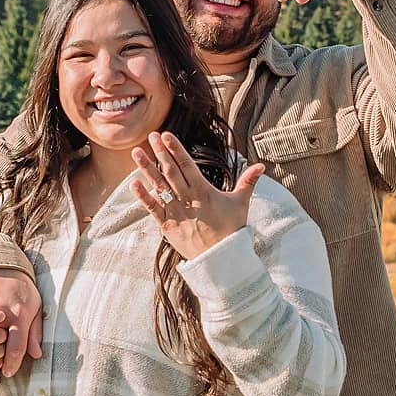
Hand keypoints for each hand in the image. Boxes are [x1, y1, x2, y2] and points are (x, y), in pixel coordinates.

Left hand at [131, 132, 265, 261]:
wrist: (221, 259)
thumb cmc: (231, 230)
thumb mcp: (241, 203)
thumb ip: (248, 182)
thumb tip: (261, 166)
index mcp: (204, 191)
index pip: (187, 165)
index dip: (176, 150)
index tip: (166, 136)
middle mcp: (187, 198)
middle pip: (171, 171)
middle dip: (160, 153)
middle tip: (151, 136)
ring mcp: (175, 211)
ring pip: (159, 186)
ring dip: (147, 169)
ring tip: (136, 153)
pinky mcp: (168, 225)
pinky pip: (153, 208)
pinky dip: (143, 196)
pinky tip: (134, 183)